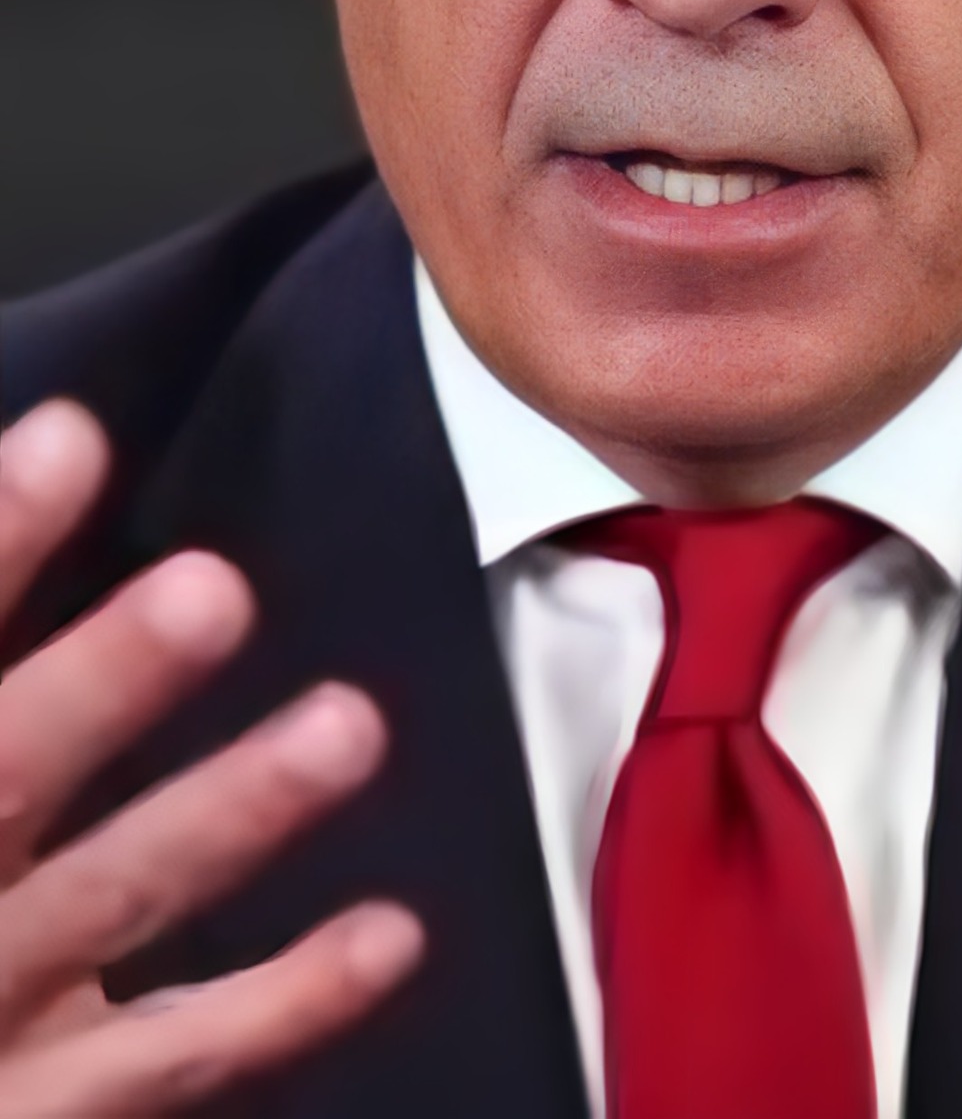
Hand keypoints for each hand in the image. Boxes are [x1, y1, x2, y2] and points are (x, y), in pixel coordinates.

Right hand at [0, 399, 422, 1114]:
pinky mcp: (48, 1112)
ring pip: (115, 897)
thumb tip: (53, 450)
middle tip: (215, 590)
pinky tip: (394, 934)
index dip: (0, 543)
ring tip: (349, 727)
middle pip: (5, 769)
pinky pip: (178, 1061)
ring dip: (229, 813)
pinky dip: (287, 1002)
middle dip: (103, 682)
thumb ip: (0, 646)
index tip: (74, 437)